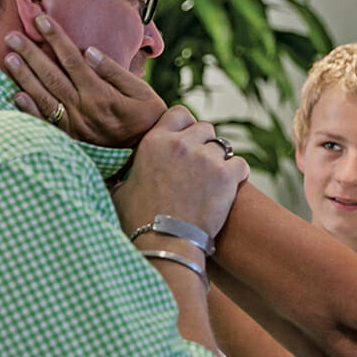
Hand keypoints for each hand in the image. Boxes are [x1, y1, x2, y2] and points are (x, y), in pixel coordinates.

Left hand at [5, 14, 166, 147]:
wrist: (146, 152)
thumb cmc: (147, 117)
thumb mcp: (141, 92)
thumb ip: (115, 72)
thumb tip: (90, 51)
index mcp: (100, 94)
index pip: (72, 60)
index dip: (55, 38)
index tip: (41, 20)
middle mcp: (83, 109)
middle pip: (52, 76)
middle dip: (30, 53)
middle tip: (11, 36)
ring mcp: (74, 125)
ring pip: (44, 97)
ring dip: (24, 77)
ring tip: (9, 57)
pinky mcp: (70, 138)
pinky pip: (45, 123)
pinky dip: (28, 111)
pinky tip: (15, 96)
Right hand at [113, 106, 249, 238]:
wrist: (164, 243)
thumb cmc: (138, 222)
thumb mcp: (120, 190)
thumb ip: (125, 174)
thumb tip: (116, 174)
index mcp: (154, 141)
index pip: (178, 113)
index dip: (185, 126)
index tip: (185, 141)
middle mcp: (181, 144)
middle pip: (205, 127)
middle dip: (204, 143)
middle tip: (199, 166)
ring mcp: (205, 158)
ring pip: (224, 145)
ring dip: (220, 159)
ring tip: (212, 180)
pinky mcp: (226, 176)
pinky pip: (240, 164)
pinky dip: (236, 175)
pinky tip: (227, 189)